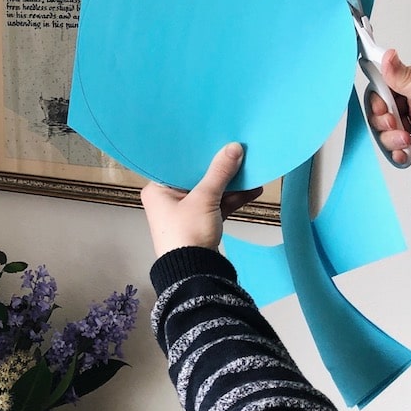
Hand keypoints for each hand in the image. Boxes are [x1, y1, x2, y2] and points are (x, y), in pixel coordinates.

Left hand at [140, 144, 263, 258]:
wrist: (194, 274)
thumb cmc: (188, 233)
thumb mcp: (204, 198)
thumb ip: (219, 172)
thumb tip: (234, 147)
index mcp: (157, 190)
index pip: (176, 163)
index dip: (195, 151)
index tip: (212, 136)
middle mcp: (167, 199)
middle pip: (195, 176)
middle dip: (217, 167)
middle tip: (234, 149)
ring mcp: (185, 212)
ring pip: (209, 191)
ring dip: (229, 183)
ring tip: (250, 167)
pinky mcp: (201, 224)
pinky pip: (216, 205)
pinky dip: (232, 199)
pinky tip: (253, 189)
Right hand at [368, 49, 410, 159]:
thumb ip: (405, 78)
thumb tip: (387, 56)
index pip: (385, 89)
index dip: (378, 102)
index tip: (382, 111)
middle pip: (385, 112)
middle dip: (385, 124)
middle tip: (395, 128)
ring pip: (392, 130)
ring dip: (392, 140)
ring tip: (404, 143)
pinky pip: (405, 146)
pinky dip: (401, 153)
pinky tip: (404, 155)